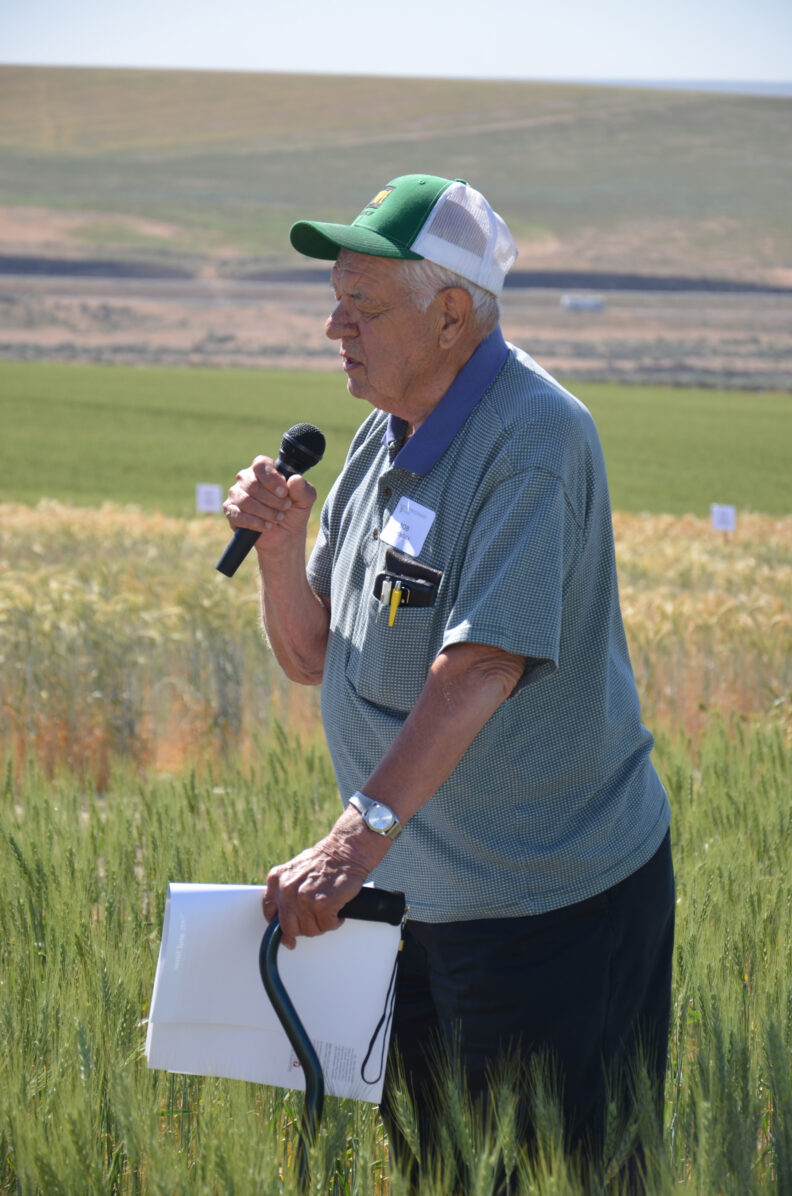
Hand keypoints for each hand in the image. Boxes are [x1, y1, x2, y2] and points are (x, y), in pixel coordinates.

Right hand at [223, 456, 315, 555]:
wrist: (286, 536)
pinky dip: (255, 522)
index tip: (284, 492)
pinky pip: (238, 515)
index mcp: (263, 470)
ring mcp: (236, 495)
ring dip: (266, 512)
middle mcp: (246, 479)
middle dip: (272, 499)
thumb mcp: (305, 500)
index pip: (260, 464)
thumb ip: (302, 489)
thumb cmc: (294, 512)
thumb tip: (295, 480)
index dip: (271, 478)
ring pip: (246, 500)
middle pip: (253, 484)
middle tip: (285, 507)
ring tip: (278, 518)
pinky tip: (267, 526)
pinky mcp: (231, 511)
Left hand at [262, 808, 390, 948]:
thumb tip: (286, 914)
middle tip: (314, 921)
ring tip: (328, 910)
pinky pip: (326, 926)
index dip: (279, 926)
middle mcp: (287, 890)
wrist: (345, 850)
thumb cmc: (325, 859)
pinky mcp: (322, 905)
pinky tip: (337, 910)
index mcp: (277, 880)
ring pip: (309, 930)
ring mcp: (303, 898)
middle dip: (303, 928)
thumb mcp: (296, 870)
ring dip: (321, 925)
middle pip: (288, 927)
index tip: (286, 934)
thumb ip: (287, 889)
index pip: (269, 912)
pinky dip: (334, 922)